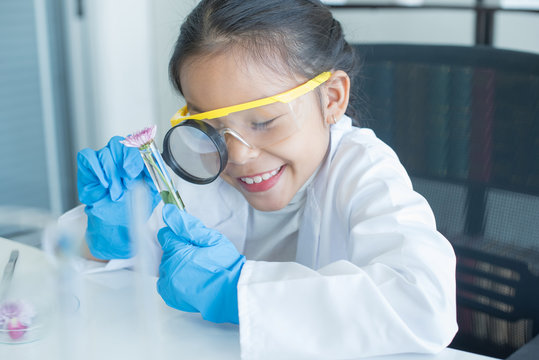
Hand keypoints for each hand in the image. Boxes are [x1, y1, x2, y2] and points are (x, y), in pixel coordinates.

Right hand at [77, 136, 159, 258]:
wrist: (117, 221)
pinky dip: (97, 170)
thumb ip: (156, 178)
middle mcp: (119, 155)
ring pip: (105, 153)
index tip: (138, 168)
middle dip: (126, 161)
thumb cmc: (133, 204)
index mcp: (136, 158)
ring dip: (113, 174)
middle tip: (129, 180)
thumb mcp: (151, 192)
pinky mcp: (88, 166)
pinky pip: (88, 157)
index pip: (137, 142)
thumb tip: (158, 169)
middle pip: (120, 143)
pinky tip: (104, 184)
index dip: (138, 152)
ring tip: (117, 192)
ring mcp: (103, 159)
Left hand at [157, 204, 244, 323]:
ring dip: (178, 264)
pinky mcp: (169, 295)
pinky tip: (192, 278)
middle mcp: (168, 268)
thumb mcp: (211, 238)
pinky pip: (167, 280)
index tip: (192, 242)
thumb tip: (168, 212)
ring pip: (167, 265)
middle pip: (167, 251)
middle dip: (180, 250)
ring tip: (198, 269)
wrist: (231, 292)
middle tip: (199, 257)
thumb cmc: (225, 266)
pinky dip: (176, 278)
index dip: (180, 236)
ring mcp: (168, 283)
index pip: (165, 235)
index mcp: (177, 251)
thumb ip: (187, 225)